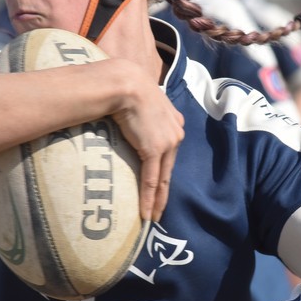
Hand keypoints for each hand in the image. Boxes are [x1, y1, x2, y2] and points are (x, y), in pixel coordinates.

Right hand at [109, 62, 183, 222]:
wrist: (125, 83)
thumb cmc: (126, 86)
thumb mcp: (141, 101)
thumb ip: (141, 115)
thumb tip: (127, 119)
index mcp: (174, 122)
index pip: (169, 154)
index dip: (165, 172)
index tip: (161, 187)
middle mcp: (175, 133)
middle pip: (169, 169)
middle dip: (165, 192)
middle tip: (159, 211)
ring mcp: (167, 142)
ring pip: (163, 179)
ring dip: (157, 201)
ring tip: (152, 218)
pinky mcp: (154, 149)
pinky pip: (152, 179)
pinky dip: (149, 198)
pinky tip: (146, 212)